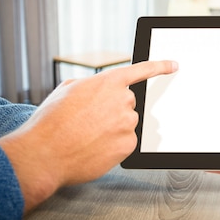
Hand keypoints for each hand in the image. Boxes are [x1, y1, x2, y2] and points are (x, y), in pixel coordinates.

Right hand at [0, 60, 177, 211]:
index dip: (160, 67)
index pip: (141, 70)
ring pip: (127, 123)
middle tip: (91, 121)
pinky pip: (127, 142)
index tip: (173, 65)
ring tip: (88, 136)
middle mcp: (122, 100)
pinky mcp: (129, 144)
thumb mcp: (67, 90)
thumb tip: (98, 91)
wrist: (45, 153)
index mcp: (108, 82)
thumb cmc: (51, 122)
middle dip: (114, 110)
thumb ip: (91, 85)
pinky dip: (114, 145)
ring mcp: (127, 122)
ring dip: (113, 128)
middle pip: (129, 103)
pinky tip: (95, 147)